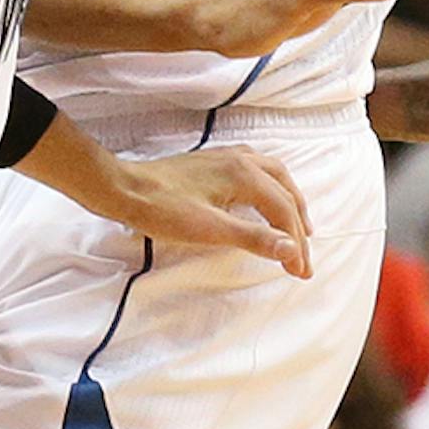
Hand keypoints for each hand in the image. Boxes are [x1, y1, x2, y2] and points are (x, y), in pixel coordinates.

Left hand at [111, 147, 312, 276]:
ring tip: (298, 226)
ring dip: (290, 202)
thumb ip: (254, 237)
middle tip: (303, 258)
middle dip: (298, 227)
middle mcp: (242, 159)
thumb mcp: (210, 230)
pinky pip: (257, 169)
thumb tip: (291, 249)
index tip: (301, 272)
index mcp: (245, 174)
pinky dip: (272, 186)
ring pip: (274, 176)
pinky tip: (265, 195)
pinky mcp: (214, 161)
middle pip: (285, 193)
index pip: (283, 212)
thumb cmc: (163, 209)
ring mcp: (227, 157)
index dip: (295, 245)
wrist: (124, 188)